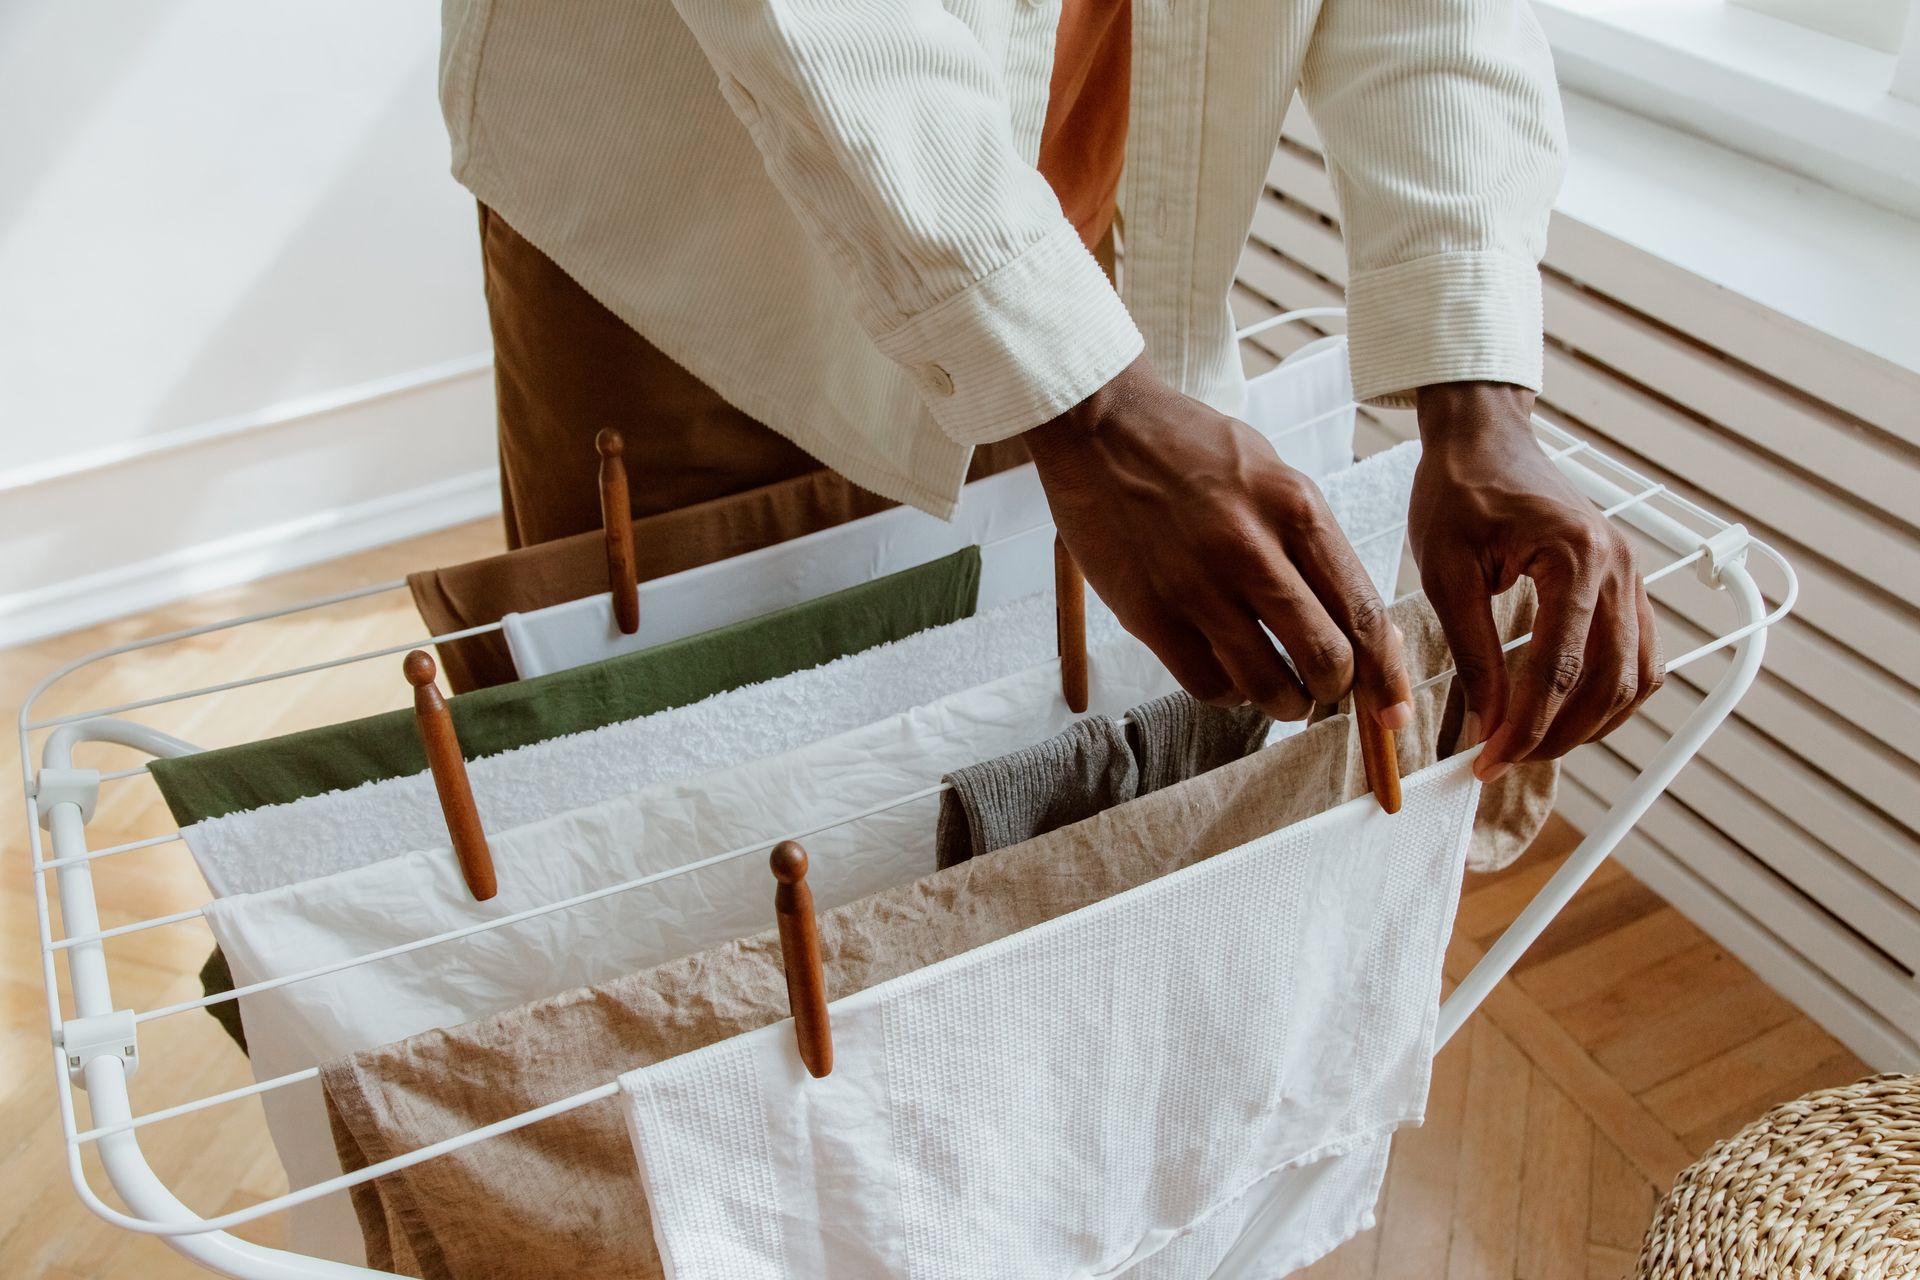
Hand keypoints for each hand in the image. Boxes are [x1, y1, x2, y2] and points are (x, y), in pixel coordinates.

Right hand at [1023, 354, 1412, 727]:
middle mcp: (1251, 548)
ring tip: (1282, 693)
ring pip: (1267, 684)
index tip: (1393, 710)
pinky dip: (1229, 694)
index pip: (1363, 613)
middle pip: (1325, 659)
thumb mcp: (1274, 475)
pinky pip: (1206, 683)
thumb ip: (1317, 545)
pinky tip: (1229, 674)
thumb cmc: (1193, 449)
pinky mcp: (1148, 612)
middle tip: (1325, 689)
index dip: (1387, 675)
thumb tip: (1366, 627)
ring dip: (1285, 702)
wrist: (1099, 428)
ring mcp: (1196, 584)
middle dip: (1337, 691)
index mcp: (1296, 508)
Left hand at [1409, 382, 1661, 779]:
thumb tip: (1489, 724)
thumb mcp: (1446, 573)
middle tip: (1505, 762)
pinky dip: (1612, 695)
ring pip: (1635, 678)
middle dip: (1557, 735)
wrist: (1484, 438)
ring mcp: (1631, 574)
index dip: (1524, 727)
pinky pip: (1639, 655)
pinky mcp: (1626, 582)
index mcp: (1575, 558)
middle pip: (1606, 683)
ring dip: (1591, 724)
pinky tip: (1569, 715)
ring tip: (1533, 746)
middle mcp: (1619, 568)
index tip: (1487, 761)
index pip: (1558, 670)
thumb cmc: (1458, 491)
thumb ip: (1474, 652)